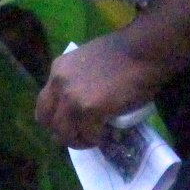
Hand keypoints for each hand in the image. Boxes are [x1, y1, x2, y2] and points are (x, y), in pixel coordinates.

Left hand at [35, 35, 165, 148]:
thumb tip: (80, 106)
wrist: (144, 50)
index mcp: (58, 69)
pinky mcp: (88, 109)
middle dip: (64, 132)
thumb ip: (78, 81)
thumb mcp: (89, 62)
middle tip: (83, 135)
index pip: (44, 104)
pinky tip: (108, 133)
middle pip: (47, 121)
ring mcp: (71, 97)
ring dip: (81, 140)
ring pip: (64, 134)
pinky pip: (88, 135)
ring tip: (97, 137)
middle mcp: (58, 83)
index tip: (73, 123)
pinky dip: (98, 139)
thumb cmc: (125, 53)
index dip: (57, 118)